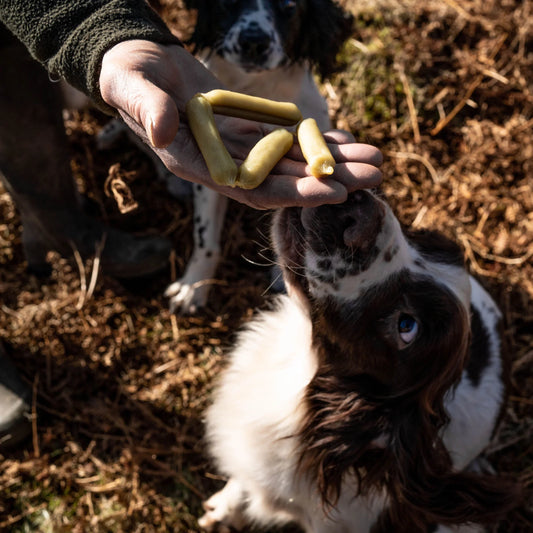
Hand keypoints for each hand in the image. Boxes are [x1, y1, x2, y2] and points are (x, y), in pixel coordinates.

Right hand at [99, 40, 382, 208]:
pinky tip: (347, 141)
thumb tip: (163, 128)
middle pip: (284, 180)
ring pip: (293, 162)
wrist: (141, 68)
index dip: (293, 193)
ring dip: (333, 163)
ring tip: (374, 161)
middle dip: (328, 181)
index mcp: (199, 164)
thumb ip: (147, 108)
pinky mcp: (251, 130)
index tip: (334, 192)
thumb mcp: (132, 87)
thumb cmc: (131, 78)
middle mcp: (226, 164)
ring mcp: (241, 149)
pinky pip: (289, 140)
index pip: (251, 189)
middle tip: (373, 177)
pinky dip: (317, 142)